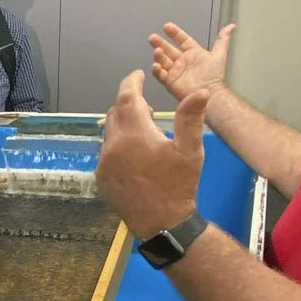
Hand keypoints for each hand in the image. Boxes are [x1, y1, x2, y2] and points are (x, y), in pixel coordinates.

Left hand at [96, 72, 209, 239]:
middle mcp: (114, 145)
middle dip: (130, 105)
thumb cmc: (178, 187)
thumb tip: (199, 92)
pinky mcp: (101, 176)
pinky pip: (105, 151)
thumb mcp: (190, 152)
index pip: (127, 96)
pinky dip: (117, 146)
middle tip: (148, 110)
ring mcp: (104, 162)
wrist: (161, 224)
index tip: (138, 75)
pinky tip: (134, 156)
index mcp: (136, 134)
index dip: (132, 82)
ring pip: (109, 132)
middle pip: (116, 112)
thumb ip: (190, 119)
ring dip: (122, 126)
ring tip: (143, 135)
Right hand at [149, 22, 234, 103]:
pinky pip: (161, 75)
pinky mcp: (170, 82)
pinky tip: (155, 65)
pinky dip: (157, 70)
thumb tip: (231, 26)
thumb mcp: (219, 55)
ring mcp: (175, 71)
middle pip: (168, 49)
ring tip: (157, 51)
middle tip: (152, 38)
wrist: (210, 93)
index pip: (182, 40)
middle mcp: (182, 61)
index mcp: (192, 53)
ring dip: (159, 56)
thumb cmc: (214, 76)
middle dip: (160, 43)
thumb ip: (223, 40)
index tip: (167, 26)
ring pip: (163, 61)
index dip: (175, 33)